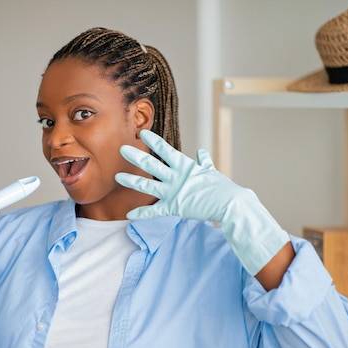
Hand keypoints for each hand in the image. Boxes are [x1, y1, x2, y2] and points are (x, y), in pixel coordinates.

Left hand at [115, 129, 288, 275]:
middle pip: (152, 164)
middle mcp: (177, 177)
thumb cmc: (223, 189)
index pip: (166, 150)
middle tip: (122, 148)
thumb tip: (201, 152)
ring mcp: (175, 192)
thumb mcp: (211, 172)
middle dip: (136, 156)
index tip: (143, 132)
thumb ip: (203, 162)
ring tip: (117, 177)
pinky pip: (155, 211)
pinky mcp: (175, 207)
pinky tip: (129, 215)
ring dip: (132, 181)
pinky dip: (142, 214)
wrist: (230, 204)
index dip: (154, 141)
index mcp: (186, 166)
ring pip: (148, 185)